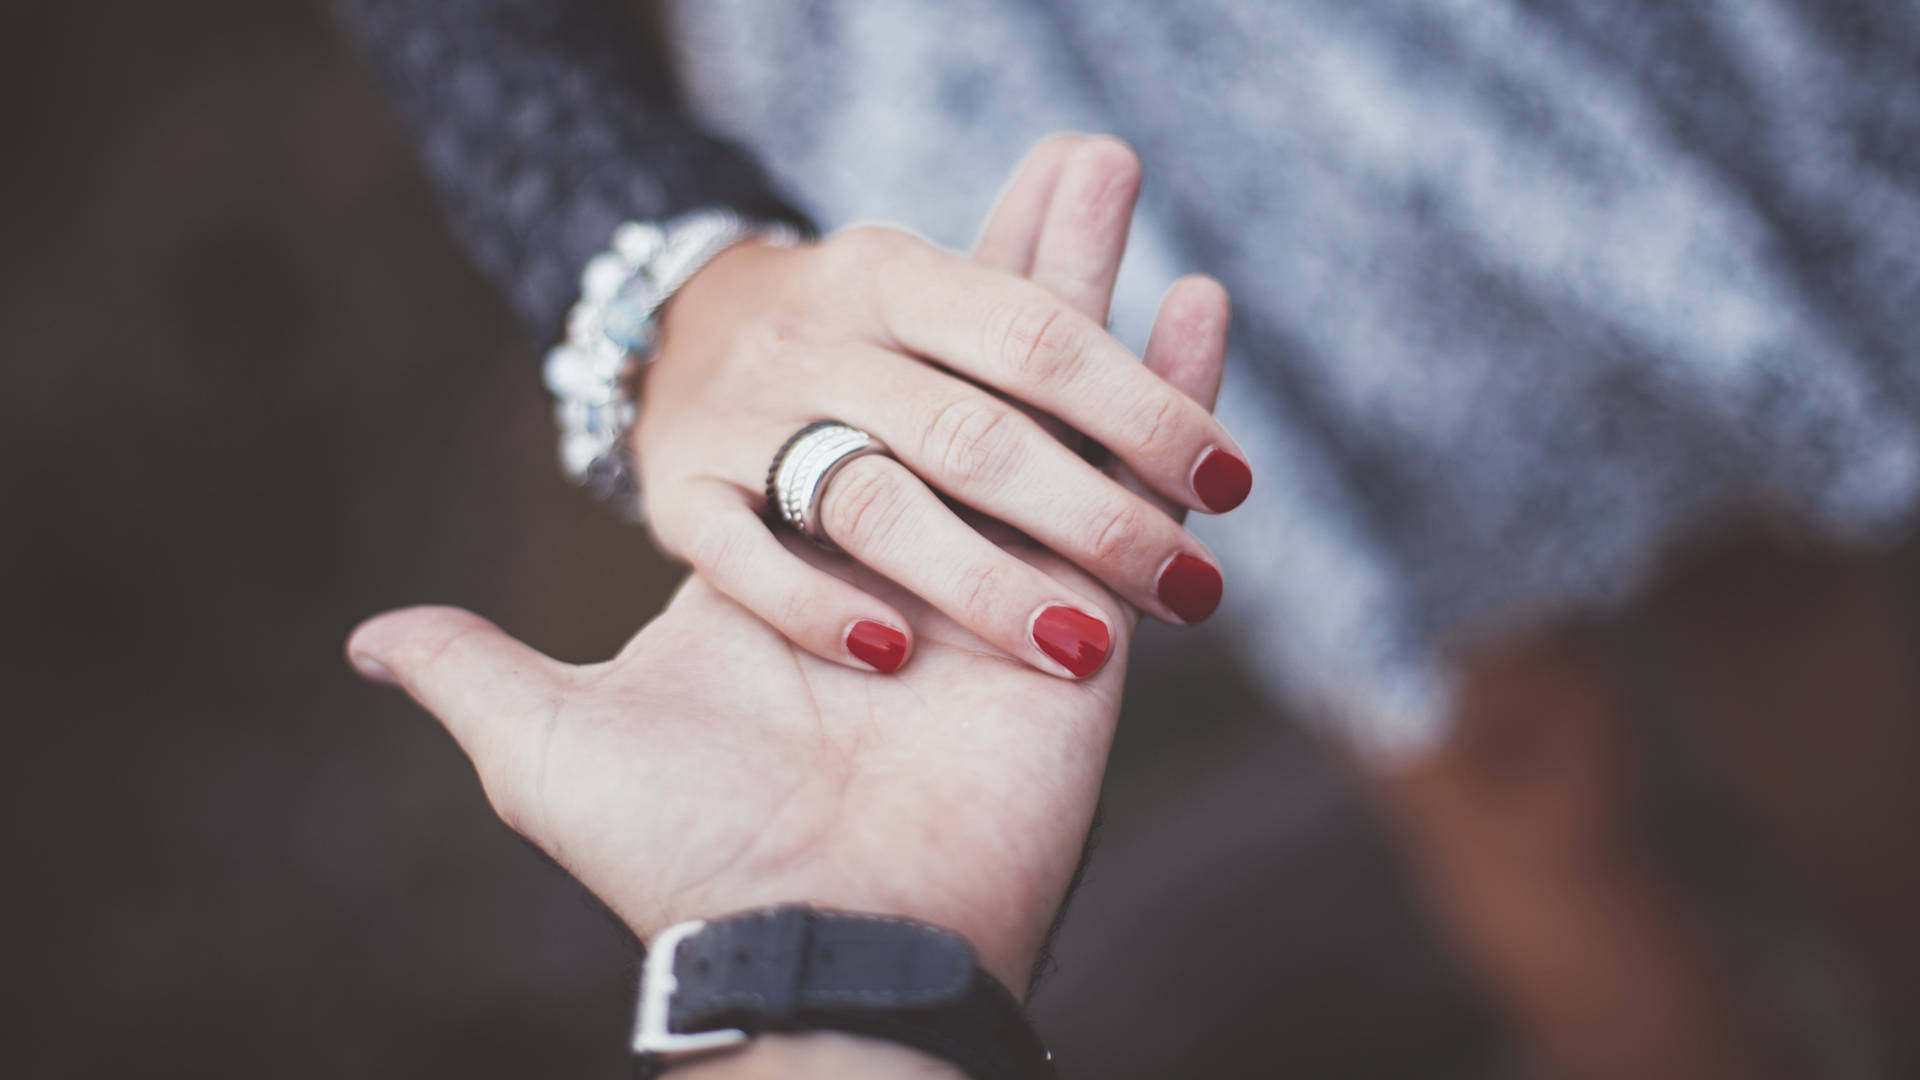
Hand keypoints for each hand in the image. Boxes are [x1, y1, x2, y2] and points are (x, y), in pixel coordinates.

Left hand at [346, 146, 1230, 988]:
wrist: (809, 949)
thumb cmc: (681, 855)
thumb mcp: (544, 745)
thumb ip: (473, 668)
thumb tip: (370, 638)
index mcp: (806, 559)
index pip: (864, 394)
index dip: (899, 309)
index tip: (898, 233)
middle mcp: (917, 554)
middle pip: (981, 373)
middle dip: (1026, 265)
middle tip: (1076, 158)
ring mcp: (1012, 579)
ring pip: (1066, 401)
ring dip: (1096, 285)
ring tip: (1116, 173)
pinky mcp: (1095, 622)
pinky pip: (1141, 483)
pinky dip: (1178, 391)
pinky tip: (1201, 302)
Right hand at [632, 135, 1249, 680]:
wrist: (664, 332)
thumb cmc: (853, 336)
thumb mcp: (929, 289)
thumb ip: (1030, 285)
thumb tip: (1151, 213)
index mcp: (896, 273)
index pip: (1039, 338)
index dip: (1143, 406)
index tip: (1229, 481)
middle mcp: (818, 335)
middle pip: (973, 434)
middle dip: (1092, 518)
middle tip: (1186, 589)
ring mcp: (744, 418)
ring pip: (873, 504)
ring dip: (984, 582)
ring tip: (1079, 647)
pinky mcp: (681, 496)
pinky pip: (742, 559)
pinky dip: (816, 605)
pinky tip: (890, 650)